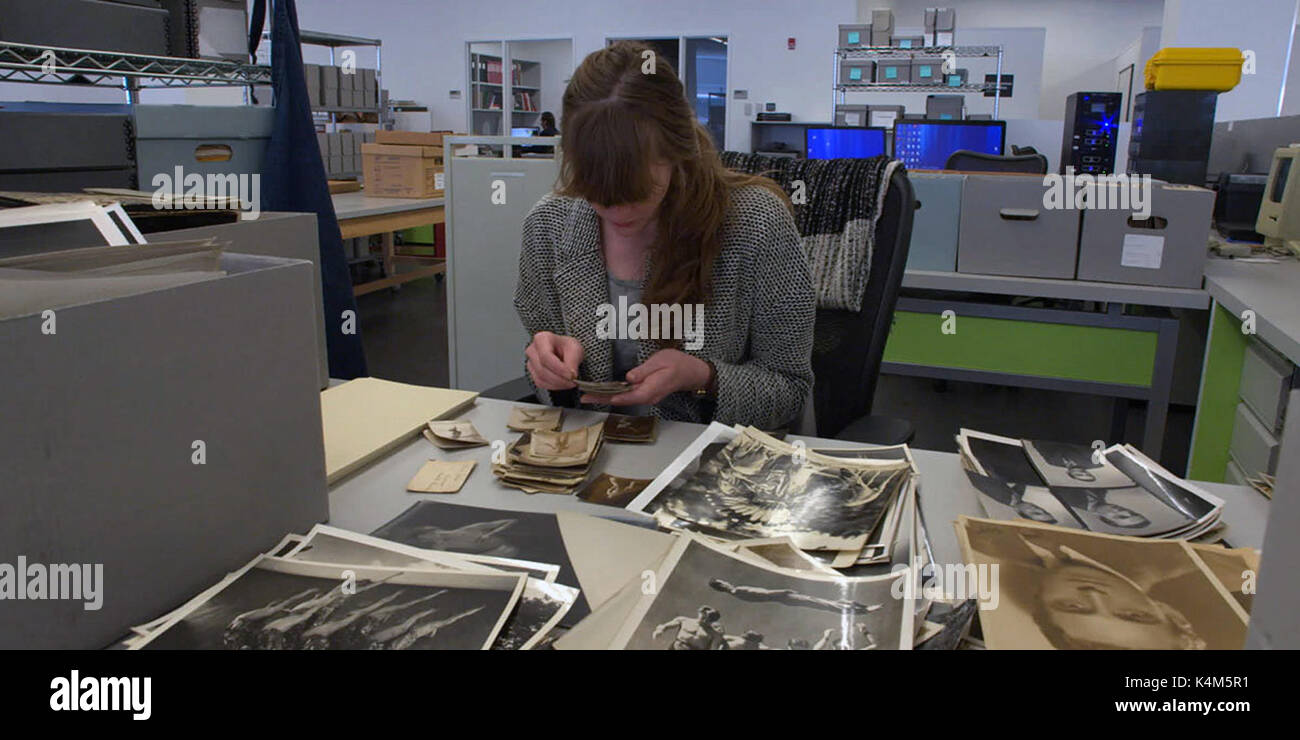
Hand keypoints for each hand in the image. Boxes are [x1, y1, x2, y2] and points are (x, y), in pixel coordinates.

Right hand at [525, 331, 583, 390]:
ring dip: (558, 384)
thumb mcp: (575, 348)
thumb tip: (571, 375)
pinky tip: (562, 383)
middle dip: (560, 379)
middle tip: (573, 381)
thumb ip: (573, 361)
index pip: (546, 356)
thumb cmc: (566, 347)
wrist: (564, 351)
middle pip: (542, 369)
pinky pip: (541, 384)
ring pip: (541, 379)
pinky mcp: (532, 374)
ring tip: (570, 382)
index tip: (571, 376)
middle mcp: (532, 350)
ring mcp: (530, 363)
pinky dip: (554, 386)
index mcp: (541, 339)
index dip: (559, 368)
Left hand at [580, 349, 710, 405]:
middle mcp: (647, 396)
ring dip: (606, 396)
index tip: (597, 396)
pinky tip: (604, 392)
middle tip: (584, 397)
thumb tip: (629, 377)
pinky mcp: (645, 392)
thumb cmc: (677, 364)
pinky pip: (627, 395)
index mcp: (650, 389)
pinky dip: (614, 393)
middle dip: (602, 398)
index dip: (611, 396)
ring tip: (589, 395)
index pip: (627, 396)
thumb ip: (644, 370)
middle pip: (621, 399)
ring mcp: (646, 395)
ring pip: (622, 398)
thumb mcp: (660, 361)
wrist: (690, 371)